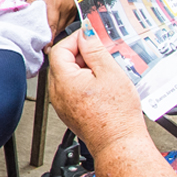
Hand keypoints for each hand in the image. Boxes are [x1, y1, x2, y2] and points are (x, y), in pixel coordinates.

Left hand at [27, 0, 76, 39]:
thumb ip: (31, 1)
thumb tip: (23, 14)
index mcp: (54, 4)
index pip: (51, 27)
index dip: (48, 40)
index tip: (45, 50)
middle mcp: (65, 9)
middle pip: (57, 29)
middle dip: (50, 37)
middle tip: (41, 43)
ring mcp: (72, 9)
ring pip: (63, 26)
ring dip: (55, 31)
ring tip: (46, 33)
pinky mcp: (76, 8)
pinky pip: (68, 21)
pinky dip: (61, 24)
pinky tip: (55, 23)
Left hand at [48, 28, 145, 156]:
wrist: (119, 144)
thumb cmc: (117, 115)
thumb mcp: (110, 72)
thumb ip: (94, 49)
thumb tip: (86, 32)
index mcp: (64, 80)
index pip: (60, 48)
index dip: (77, 39)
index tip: (91, 37)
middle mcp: (57, 93)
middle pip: (62, 61)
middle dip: (81, 53)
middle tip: (102, 55)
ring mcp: (62, 104)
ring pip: (68, 75)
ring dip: (84, 68)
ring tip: (105, 73)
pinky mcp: (69, 112)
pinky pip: (71, 89)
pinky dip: (84, 82)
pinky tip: (102, 87)